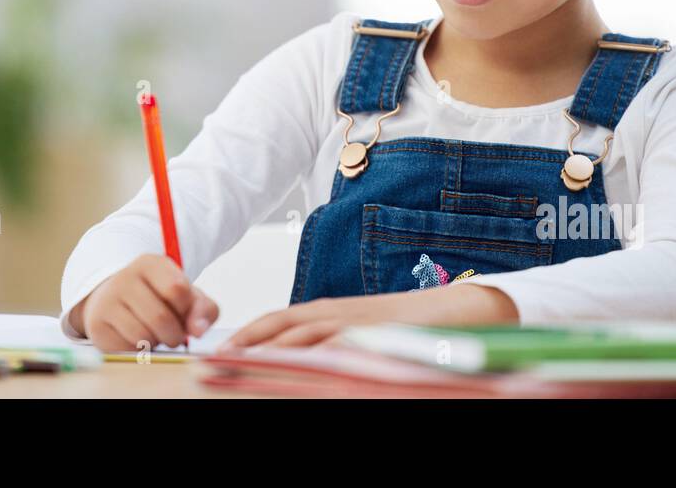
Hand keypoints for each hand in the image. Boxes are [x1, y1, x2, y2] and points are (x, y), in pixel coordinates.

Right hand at [75, 254, 219, 352]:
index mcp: (151, 263)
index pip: (177, 289)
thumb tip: (198, 331)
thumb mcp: (186, 296)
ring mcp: (107, 300)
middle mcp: (125, 277)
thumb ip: (203, 310)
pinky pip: (125, 349)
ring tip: (155, 335)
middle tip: (174, 335)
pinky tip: (137, 340)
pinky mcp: (96, 325)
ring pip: (142, 336)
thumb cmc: (160, 299)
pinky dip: (138, 351)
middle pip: (160, 318)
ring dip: (156, 343)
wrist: (117, 300)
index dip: (186, 310)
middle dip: (174, 335)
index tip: (183, 312)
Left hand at [218, 283, 518, 349]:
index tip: (216, 354)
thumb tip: (304, 362)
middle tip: (212, 362)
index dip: (245, 337)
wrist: (463, 310)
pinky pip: (340, 345)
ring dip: (268, 350)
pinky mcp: (378, 335)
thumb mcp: (362, 332)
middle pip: (280, 328)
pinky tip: (296, 364)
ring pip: (303, 336)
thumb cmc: (412, 326)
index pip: (277, 324)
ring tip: (236, 364)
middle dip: (243, 344)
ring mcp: (357, 324)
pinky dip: (315, 354)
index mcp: (330, 313)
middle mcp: (338, 314)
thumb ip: (332, 342)